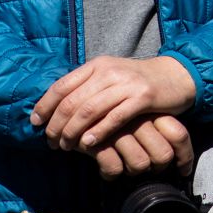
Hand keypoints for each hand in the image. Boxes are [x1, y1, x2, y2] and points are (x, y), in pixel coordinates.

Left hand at [33, 56, 194, 151]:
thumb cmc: (139, 82)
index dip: (45, 105)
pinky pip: (115, 117)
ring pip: (90, 110)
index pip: (61, 85)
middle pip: (72, 101)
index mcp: (96, 65)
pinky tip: (88, 143)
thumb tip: (57, 108)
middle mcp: (109, 71)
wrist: (176, 76)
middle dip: (57, 125)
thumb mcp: (110, 77)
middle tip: (51, 142)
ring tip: (67, 146)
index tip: (35, 123)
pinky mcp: (143, 97)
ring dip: (73, 131)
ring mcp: (126, 84)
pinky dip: (98, 132)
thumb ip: (87, 87)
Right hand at [87, 116, 193, 180]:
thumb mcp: (138, 115)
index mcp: (151, 112)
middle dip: (158, 168)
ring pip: (140, 164)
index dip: (185, 157)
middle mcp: (138, 120)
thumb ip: (158, 129)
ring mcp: (118, 130)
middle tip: (153, 171)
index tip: (184, 171)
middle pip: (163, 155)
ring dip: (136, 171)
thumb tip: (181, 163)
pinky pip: (114, 168)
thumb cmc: (114, 111)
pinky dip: (112, 174)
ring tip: (128, 170)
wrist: (75, 101)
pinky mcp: (98, 141)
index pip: (179, 136)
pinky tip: (109, 172)